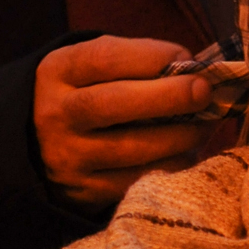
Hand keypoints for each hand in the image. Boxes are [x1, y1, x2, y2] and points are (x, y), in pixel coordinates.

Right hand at [33, 35, 210, 208]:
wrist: (43, 145)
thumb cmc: (89, 94)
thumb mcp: (94, 68)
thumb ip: (137, 62)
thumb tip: (194, 71)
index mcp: (58, 72)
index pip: (106, 58)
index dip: (153, 56)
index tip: (186, 56)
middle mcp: (56, 114)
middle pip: (115, 102)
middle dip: (170, 96)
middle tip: (204, 91)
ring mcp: (69, 156)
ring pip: (132, 147)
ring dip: (179, 134)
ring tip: (204, 123)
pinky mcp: (86, 191)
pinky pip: (140, 179)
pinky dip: (172, 165)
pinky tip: (188, 151)